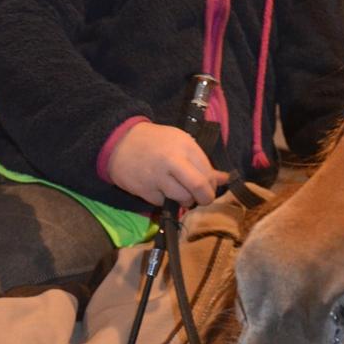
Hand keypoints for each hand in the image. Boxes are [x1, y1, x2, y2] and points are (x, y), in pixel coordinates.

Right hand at [107, 121, 226, 207]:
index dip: (212, 185)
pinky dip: (165, 200)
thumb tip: (224, 179)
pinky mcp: (144, 190)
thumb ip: (202, 162)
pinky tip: (159, 189)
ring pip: (182, 199)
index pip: (208, 173)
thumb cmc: (155, 141)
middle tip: (201, 199)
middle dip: (205, 199)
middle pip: (198, 188)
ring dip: (185, 200)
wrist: (120, 141)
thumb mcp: (181, 143)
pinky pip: (163, 203)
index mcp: (185, 146)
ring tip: (178, 191)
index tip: (208, 187)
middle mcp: (172, 161)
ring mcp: (157, 177)